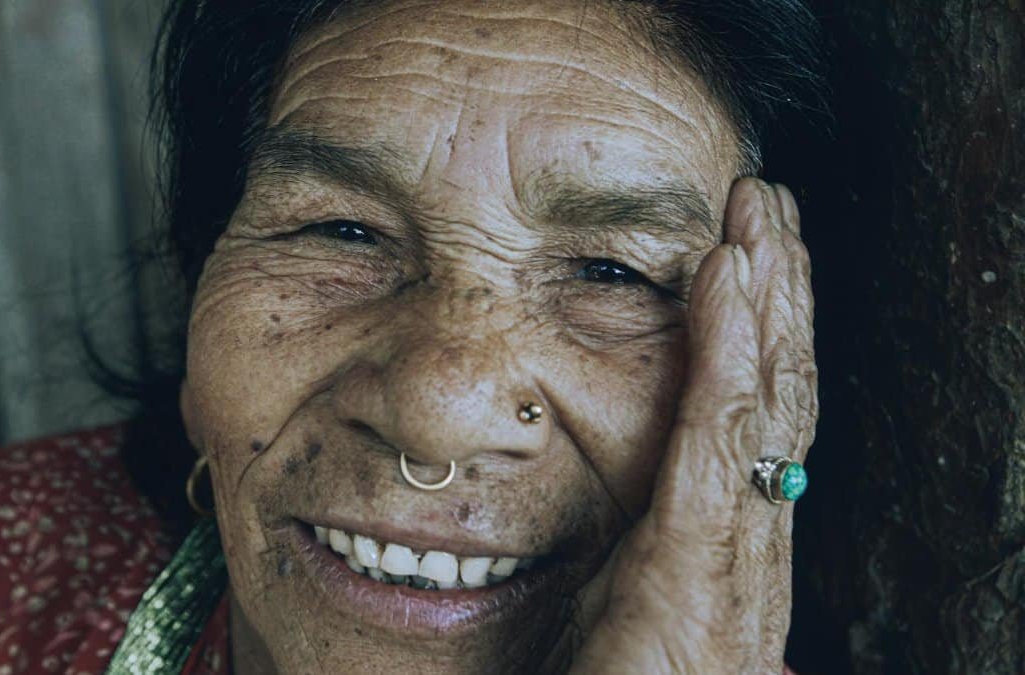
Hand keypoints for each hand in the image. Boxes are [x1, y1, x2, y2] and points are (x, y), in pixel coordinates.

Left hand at [569, 179, 818, 673]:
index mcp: (730, 537)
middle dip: (780, 291)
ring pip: (767, 397)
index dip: (766, 329)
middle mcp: (753, 536)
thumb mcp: (619, 593)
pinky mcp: (695, 564)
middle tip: (771, 204)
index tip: (753, 252)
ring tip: (761, 216)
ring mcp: (737, 551)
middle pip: (780, 390)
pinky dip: (728, 349)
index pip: (761, 413)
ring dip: (766, 296)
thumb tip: (611, 500)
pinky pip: (718, 436)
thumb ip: (633, 537)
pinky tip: (728, 278)